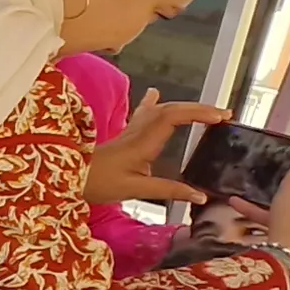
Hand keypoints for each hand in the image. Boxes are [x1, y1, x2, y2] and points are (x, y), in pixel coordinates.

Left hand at [86, 94, 230, 206]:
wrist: (67, 177)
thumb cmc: (98, 184)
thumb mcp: (135, 190)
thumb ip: (168, 190)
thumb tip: (200, 196)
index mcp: (142, 143)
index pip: (173, 117)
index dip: (198, 113)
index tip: (221, 117)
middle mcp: (137, 132)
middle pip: (170, 110)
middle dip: (198, 109)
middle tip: (223, 115)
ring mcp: (129, 132)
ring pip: (159, 111)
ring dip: (183, 107)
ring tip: (205, 110)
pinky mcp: (124, 137)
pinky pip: (142, 114)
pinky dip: (153, 104)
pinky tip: (154, 93)